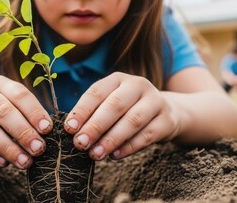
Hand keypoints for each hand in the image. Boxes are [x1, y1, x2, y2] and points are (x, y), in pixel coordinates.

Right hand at [0, 76, 52, 168]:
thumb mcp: (7, 104)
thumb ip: (24, 115)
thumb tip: (45, 134)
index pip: (19, 94)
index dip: (34, 112)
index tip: (47, 129)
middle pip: (2, 111)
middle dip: (23, 131)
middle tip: (38, 148)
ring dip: (8, 147)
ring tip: (25, 161)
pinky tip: (4, 163)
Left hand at [64, 72, 179, 159]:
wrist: (165, 112)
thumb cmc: (127, 110)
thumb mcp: (110, 105)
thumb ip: (94, 115)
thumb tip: (73, 133)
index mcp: (118, 79)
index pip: (96, 92)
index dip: (82, 110)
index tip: (69, 128)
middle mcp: (138, 85)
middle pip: (115, 105)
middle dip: (95, 126)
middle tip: (80, 144)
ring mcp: (156, 101)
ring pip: (132, 121)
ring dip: (111, 139)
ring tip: (95, 154)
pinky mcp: (167, 120)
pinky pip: (147, 135)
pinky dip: (129, 147)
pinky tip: (115, 156)